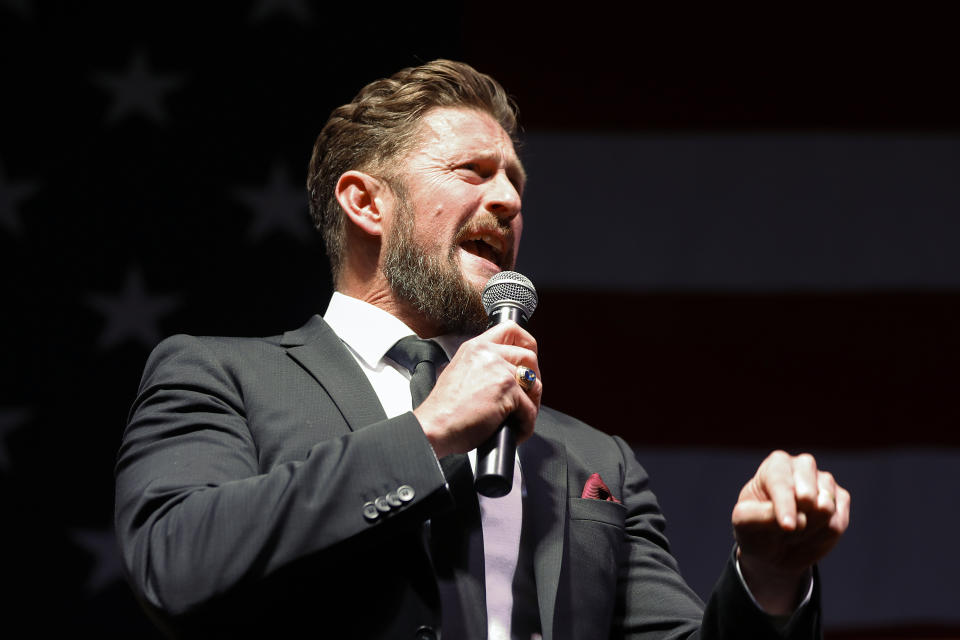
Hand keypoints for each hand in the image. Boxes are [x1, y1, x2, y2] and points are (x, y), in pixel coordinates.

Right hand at [414, 321, 540, 457]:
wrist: (435, 426)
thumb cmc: (444, 410)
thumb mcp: (459, 373)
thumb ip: (483, 367)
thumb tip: (505, 375)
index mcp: (476, 347)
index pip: (510, 330)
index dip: (527, 344)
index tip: (529, 360)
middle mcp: (488, 354)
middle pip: (529, 357)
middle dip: (534, 379)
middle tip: (527, 397)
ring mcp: (499, 370)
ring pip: (534, 384)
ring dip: (531, 405)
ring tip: (519, 419)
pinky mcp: (508, 390)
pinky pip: (530, 409)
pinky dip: (526, 425)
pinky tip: (515, 430)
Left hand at [732, 450, 850, 613]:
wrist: (774, 549)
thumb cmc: (755, 529)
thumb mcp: (744, 523)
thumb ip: (762, 517)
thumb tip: (798, 520)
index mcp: (776, 465)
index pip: (782, 482)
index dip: (786, 506)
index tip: (788, 526)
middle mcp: (802, 466)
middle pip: (808, 493)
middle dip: (797, 520)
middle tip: (785, 531)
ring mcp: (824, 482)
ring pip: (826, 508)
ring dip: (809, 530)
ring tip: (793, 534)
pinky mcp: (840, 500)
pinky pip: (837, 523)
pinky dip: (822, 537)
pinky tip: (809, 536)